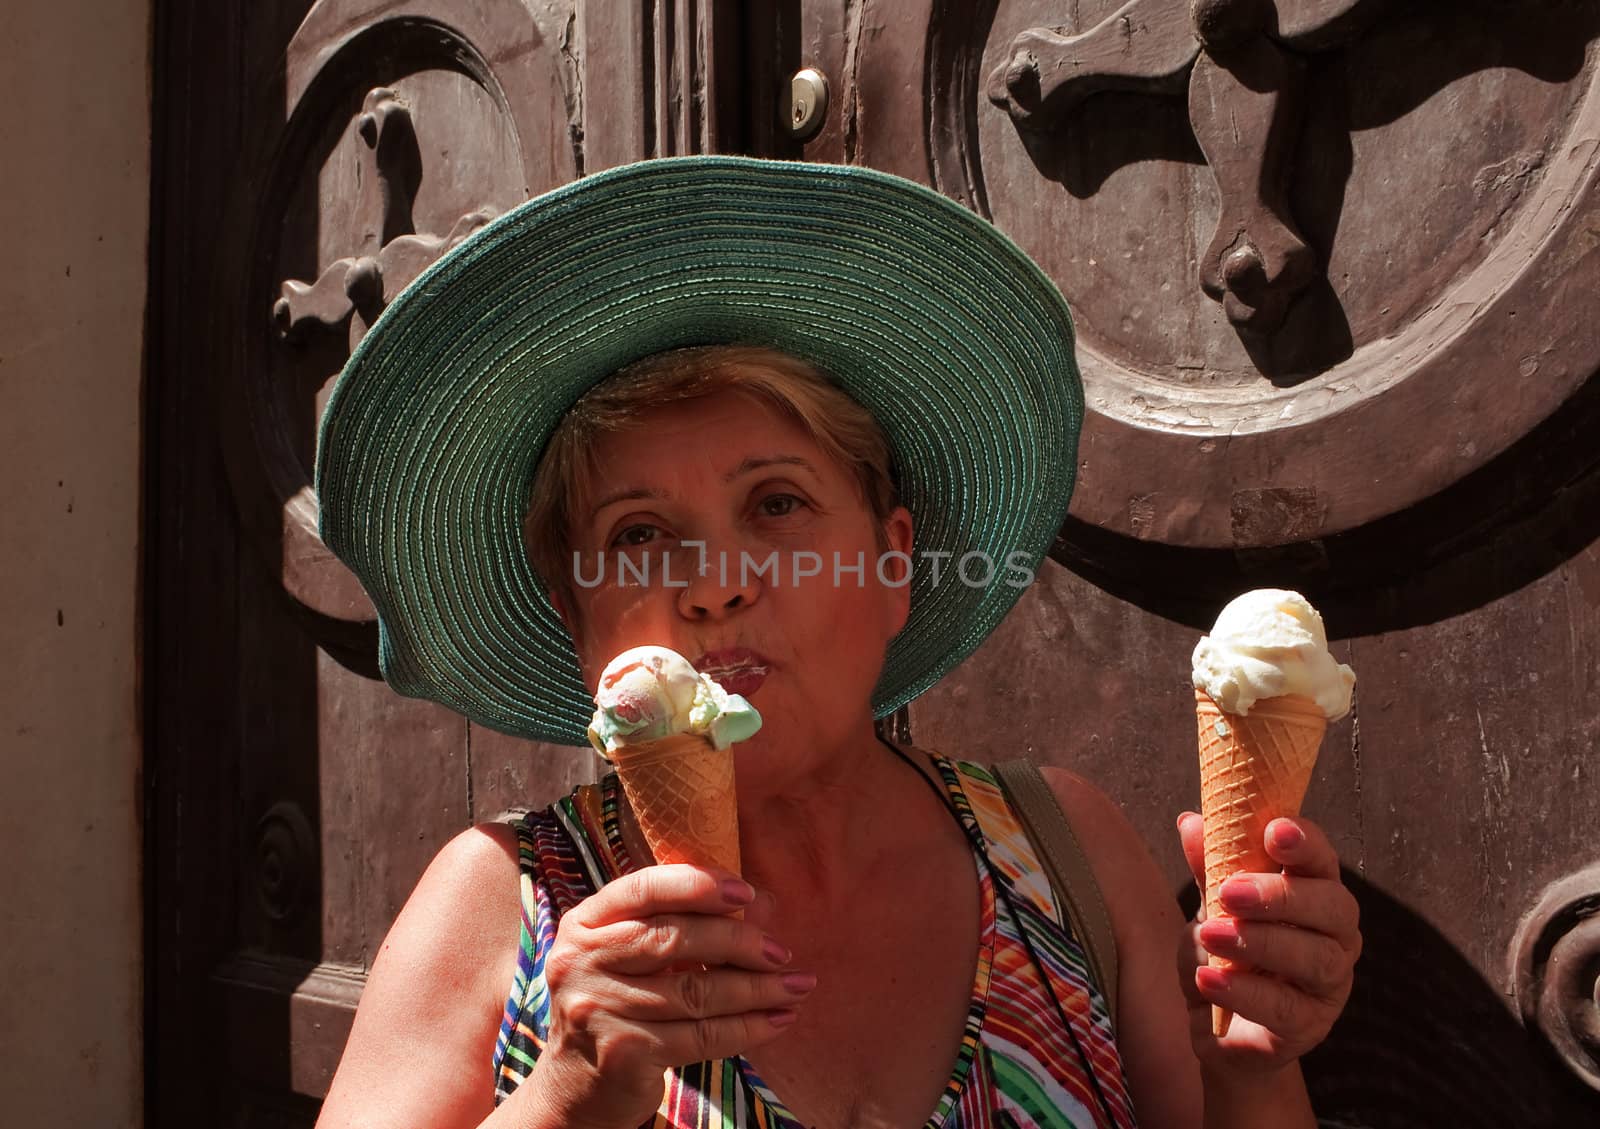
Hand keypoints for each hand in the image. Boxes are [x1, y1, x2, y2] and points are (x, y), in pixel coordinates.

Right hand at [531, 866, 810, 1128]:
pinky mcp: (623, 1053)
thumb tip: (765, 904)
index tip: (747, 892)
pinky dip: (747, 1027)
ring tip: (797, 986)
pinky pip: (701, 1035)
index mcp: (585, 923)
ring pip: (695, 992)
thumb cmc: (619, 1005)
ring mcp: (598, 1009)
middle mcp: (582, 961)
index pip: (643, 889)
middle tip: (781, 952)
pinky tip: (777, 1020)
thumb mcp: (637, 957)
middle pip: (673, 939)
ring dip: (757, 989)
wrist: (576, 1087)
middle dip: (739, 942)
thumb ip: (689, 923)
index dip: (698, 886)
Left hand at [1175, 812, 1360, 1075]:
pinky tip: (1208, 979)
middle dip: (1282, 896)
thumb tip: (1191, 822)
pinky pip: (1284, 1008)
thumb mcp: (1215, 905)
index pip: (1323, 862)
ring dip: (1259, 943)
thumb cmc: (1226, 950)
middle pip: (1332, 909)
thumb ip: (1210, 866)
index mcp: (1317, 895)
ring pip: (1315, 959)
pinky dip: (1243, 991)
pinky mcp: (1307, 1027)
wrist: (1216, 1023)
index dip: (1306, 843)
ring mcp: (1328, 986)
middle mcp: (1336, 938)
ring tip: (1210, 934)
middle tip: (1229, 891)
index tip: (1274, 831)